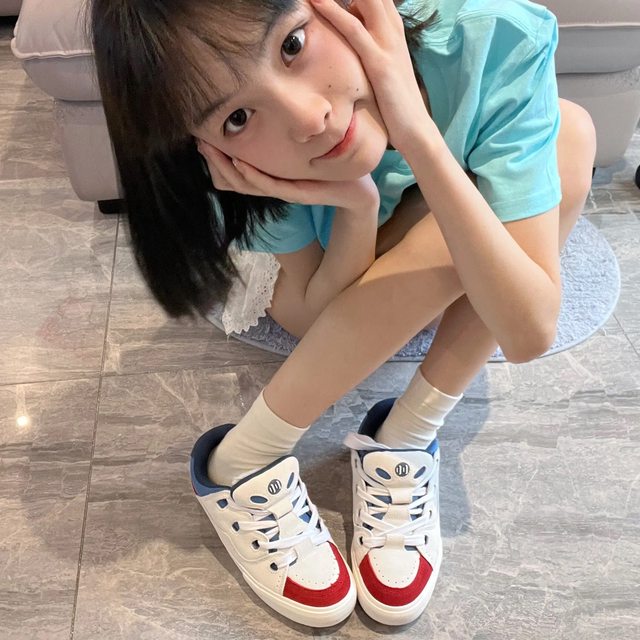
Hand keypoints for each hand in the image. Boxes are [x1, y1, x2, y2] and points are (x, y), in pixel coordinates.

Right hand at [196, 138, 379, 212]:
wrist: (359, 188)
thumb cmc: (333, 165)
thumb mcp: (306, 148)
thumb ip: (286, 136)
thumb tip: (268, 113)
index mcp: (273, 175)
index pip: (236, 168)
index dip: (217, 157)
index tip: (200, 137)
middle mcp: (275, 185)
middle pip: (235, 178)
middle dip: (215, 161)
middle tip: (198, 142)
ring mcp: (285, 190)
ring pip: (248, 183)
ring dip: (227, 168)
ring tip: (210, 151)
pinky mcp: (299, 192)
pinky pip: (271, 186)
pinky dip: (254, 176)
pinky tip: (241, 163)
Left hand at [310, 0, 433, 153]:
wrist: (415, 127)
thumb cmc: (395, 101)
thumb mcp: (382, 67)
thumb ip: (368, 49)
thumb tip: (348, 41)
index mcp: (393, 29)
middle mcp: (392, 30)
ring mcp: (387, 44)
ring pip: (365, 1)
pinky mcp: (380, 63)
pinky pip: (354, 30)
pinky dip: (334, 12)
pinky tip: (317, 2)